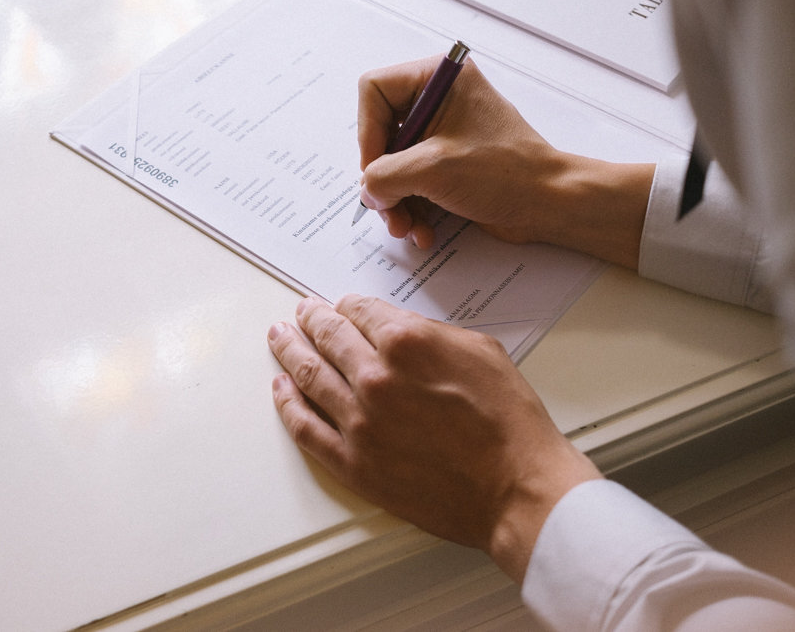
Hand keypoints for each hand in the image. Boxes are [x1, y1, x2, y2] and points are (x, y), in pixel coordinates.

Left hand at [267, 294, 600, 582]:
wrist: (516, 489)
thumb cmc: (508, 424)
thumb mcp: (481, 351)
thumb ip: (431, 332)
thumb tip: (398, 328)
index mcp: (406, 343)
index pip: (358, 310)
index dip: (346, 305)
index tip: (339, 306)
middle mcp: (375, 377)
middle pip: (328, 337)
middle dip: (310, 319)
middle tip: (301, 313)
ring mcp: (358, 422)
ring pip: (308, 375)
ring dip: (289, 351)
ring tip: (279, 337)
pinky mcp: (352, 462)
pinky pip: (305, 427)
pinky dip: (287, 404)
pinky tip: (281, 389)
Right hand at [357, 55, 653, 267]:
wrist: (549, 204)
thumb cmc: (507, 172)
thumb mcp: (432, 169)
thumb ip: (384, 175)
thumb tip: (366, 190)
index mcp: (438, 79)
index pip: (373, 93)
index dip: (368, 135)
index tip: (377, 171)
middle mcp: (438, 100)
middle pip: (381, 135)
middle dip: (384, 181)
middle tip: (389, 209)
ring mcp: (442, 133)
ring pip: (394, 166)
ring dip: (397, 202)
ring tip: (408, 227)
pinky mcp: (447, 163)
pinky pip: (412, 184)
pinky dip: (413, 209)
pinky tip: (423, 231)